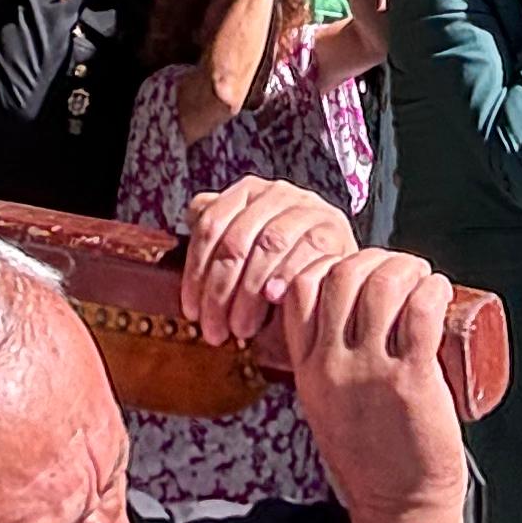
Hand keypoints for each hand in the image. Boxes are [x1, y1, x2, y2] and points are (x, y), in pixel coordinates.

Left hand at [178, 175, 358, 349]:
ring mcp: (307, 208)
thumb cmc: (278, 266)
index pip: (210, 223)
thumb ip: (217, 235)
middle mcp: (277, 193)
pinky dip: (286, 277)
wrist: (333, 276)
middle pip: (236, 240)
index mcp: (248, 192)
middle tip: (215, 330)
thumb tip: (188, 227)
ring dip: (250, 293)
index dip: (195, 271)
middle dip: (220, 291)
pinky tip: (273, 301)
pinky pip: (305, 252)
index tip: (192, 311)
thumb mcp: (244, 248)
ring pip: (269, 244)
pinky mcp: (333, 228)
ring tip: (241, 327)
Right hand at [274, 248, 469, 522]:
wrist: (399, 512)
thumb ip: (324, 365)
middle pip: (342, 275)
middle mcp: (333, 366)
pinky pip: (419, 311)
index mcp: (308, 370)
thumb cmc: (370, 461)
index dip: (331, 264)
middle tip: (402, 269)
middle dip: (376, 259)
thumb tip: (345, 316)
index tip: (359, 269)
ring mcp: (371, 373)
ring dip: (408, 268)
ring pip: (381, 286)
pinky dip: (432, 289)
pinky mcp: (411, 381)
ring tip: (424, 278)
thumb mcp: (325, 405)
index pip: (301, 289)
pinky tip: (440, 291)